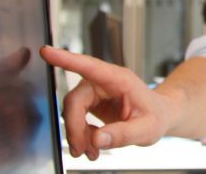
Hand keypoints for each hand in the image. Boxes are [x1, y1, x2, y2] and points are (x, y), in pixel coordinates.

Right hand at [40, 46, 179, 160]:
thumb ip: (123, 134)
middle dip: (74, 127)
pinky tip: (92, 147)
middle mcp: (104, 81)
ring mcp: (96, 91)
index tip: (47, 52)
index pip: (89, 67)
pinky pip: (76, 117)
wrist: (159, 116)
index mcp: (119, 79)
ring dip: (77, 134)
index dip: (66, 59)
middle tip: (81, 150)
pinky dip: (81, 135)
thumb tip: (97, 139)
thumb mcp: (147, 129)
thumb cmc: (156, 116)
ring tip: (91, 153)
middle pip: (75, 100)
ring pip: (72, 110)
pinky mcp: (91, 102)